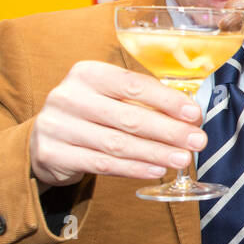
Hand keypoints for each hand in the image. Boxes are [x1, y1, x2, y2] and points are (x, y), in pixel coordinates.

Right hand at [28, 61, 206, 188]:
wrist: (45, 138)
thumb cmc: (91, 114)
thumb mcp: (111, 96)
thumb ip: (145, 101)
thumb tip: (190, 116)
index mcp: (87, 73)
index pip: (133, 85)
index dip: (167, 101)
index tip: (195, 114)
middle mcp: (69, 96)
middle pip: (129, 117)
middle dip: (169, 131)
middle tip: (197, 141)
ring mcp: (57, 126)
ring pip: (117, 144)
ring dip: (156, 153)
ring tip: (182, 159)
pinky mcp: (53, 154)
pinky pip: (102, 164)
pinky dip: (133, 169)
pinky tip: (156, 170)